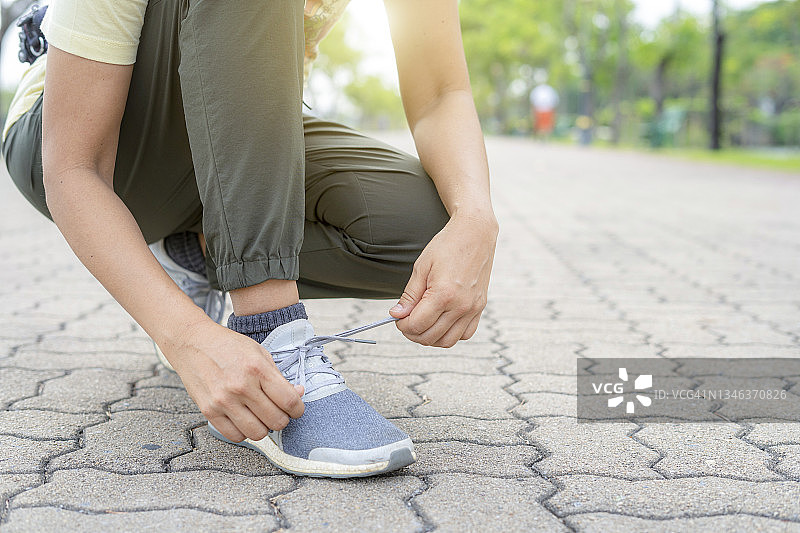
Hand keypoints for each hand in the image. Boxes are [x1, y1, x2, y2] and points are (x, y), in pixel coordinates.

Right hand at [163, 320, 304, 442]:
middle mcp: (241, 387)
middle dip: (283, 419)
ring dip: (264, 428)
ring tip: (261, 416)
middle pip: (276, 421)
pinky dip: (244, 432)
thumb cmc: (228, 346)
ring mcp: (223, 401)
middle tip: (279, 412)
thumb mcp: (259, 353)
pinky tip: (245, 419)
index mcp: (257, 369)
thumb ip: (279, 376)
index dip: (298, 409)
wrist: (193, 342)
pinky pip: (235, 436)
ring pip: (257, 433)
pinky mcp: (209, 411)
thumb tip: (298, 393)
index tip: (296, 409)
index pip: (289, 401)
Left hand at [390, 212, 497, 346]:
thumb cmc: (447, 246)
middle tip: (406, 321)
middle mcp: (461, 306)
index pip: (417, 325)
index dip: (402, 325)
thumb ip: (409, 295)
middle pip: (431, 337)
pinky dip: (450, 334)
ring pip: (448, 341)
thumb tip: (397, 314)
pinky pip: (465, 334)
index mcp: (444, 295)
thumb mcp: (421, 267)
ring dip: (431, 338)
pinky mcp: (480, 307)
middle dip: (413, 333)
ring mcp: (473, 308)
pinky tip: (441, 321)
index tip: (397, 318)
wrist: (475, 233)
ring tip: (422, 323)